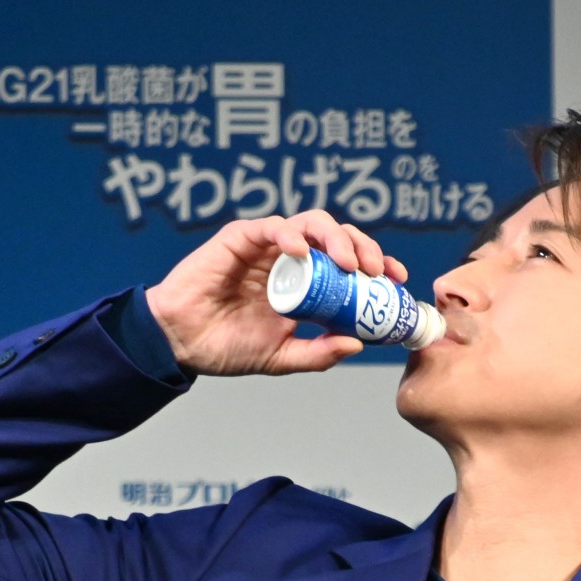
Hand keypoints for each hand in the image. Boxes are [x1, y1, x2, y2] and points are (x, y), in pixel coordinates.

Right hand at [144, 210, 409, 377]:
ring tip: (349, 263)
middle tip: (377, 272)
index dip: (377, 266)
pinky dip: (291, 235)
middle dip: (364, 248)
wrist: (183, 343)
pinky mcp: (241, 239)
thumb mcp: (282, 357)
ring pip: (312, 223)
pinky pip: (272, 227)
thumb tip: (358, 343)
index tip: (397, 281)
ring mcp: (267, 246)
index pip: (349, 263)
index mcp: (305, 281)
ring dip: (336, 238)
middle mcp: (291, 258)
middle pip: (338, 237)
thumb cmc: (228, 346)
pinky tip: (302, 252)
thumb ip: (317, 353)